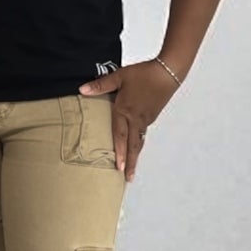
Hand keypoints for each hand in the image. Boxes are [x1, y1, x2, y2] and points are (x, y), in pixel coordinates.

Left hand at [78, 60, 179, 181]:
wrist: (167, 72)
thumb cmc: (143, 73)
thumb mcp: (120, 76)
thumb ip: (101, 85)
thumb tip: (82, 89)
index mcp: (126, 110)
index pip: (120, 136)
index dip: (119, 153)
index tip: (118, 168)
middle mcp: (136, 119)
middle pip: (133, 145)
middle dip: (130, 163)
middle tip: (128, 178)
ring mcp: (146, 119)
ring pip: (139, 141)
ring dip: (135, 155)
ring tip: (131, 168)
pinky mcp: (152, 116)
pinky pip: (143, 133)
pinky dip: (138, 143)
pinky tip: (135, 146)